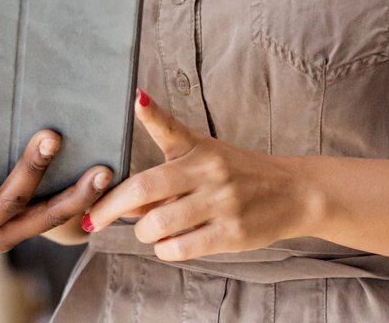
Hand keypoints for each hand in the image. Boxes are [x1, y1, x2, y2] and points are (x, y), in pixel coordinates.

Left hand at [82, 90, 321, 261]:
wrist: (293, 191)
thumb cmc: (235, 170)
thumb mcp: (200, 150)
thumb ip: (163, 168)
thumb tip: (126, 202)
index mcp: (196, 148)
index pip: (155, 138)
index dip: (129, 140)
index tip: (95, 166)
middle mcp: (208, 172)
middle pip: (144, 191)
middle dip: (112, 208)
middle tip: (96, 220)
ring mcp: (222, 204)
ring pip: (160, 224)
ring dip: (143, 233)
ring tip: (147, 231)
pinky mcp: (233, 234)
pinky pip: (183, 248)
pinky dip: (165, 249)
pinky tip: (167, 244)